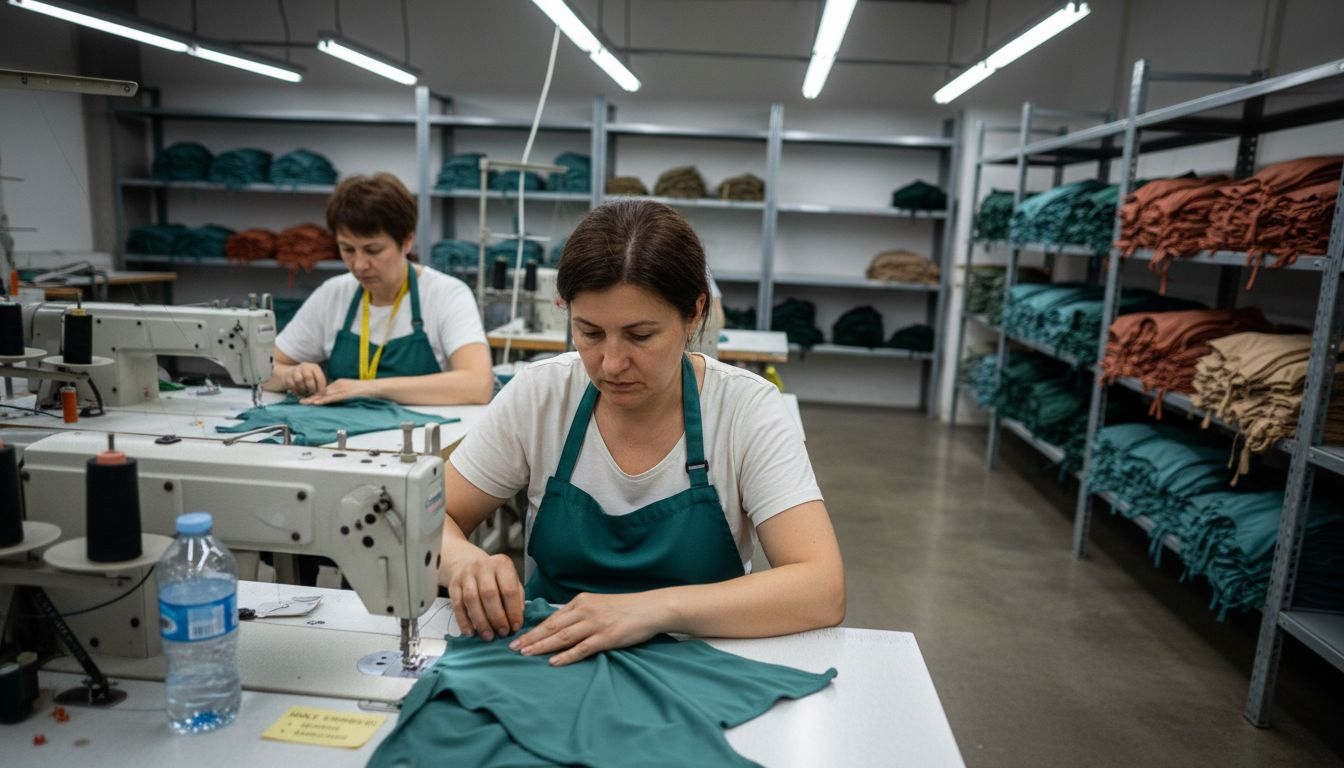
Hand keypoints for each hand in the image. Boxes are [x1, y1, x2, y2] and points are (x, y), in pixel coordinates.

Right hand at [284, 362, 326, 396]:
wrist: (290, 374)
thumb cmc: (307, 378)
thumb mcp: (315, 378)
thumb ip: (320, 384)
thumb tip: (324, 394)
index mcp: (314, 367)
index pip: (319, 377)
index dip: (321, 387)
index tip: (321, 394)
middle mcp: (305, 367)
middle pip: (308, 378)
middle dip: (311, 388)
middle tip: (312, 394)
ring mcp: (295, 371)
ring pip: (299, 381)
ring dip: (303, 390)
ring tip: (305, 393)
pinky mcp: (287, 376)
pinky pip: (292, 385)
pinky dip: (296, 391)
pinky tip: (299, 393)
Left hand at [300, 378, 373, 404]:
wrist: (375, 387)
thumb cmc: (365, 390)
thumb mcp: (352, 390)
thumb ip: (343, 393)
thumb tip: (337, 398)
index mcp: (339, 383)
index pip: (324, 389)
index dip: (315, 394)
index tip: (307, 399)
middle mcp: (338, 384)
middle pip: (322, 391)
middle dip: (311, 397)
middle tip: (300, 401)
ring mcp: (342, 388)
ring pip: (325, 394)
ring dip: (314, 399)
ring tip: (305, 403)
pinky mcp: (346, 393)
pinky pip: (333, 397)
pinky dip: (324, 400)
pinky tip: (317, 403)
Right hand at [448, 553, 524, 641]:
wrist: (468, 564)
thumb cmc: (495, 577)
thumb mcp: (511, 580)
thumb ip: (517, 598)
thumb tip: (516, 621)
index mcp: (502, 564)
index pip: (509, 590)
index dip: (513, 611)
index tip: (516, 627)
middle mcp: (483, 566)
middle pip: (489, 594)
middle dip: (497, 617)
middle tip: (502, 633)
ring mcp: (466, 574)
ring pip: (472, 600)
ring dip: (481, 621)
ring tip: (488, 636)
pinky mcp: (454, 585)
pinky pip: (457, 605)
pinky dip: (464, 621)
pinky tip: (470, 632)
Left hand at [510, 591, 670, 665]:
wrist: (651, 608)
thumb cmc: (626, 608)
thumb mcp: (599, 604)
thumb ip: (580, 613)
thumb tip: (561, 626)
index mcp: (581, 601)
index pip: (552, 618)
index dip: (533, 628)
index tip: (518, 637)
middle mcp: (585, 610)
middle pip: (552, 627)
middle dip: (531, 638)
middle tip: (513, 648)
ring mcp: (596, 624)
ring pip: (562, 637)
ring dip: (542, 646)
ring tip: (526, 654)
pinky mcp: (607, 637)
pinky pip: (582, 648)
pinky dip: (566, 655)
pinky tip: (553, 662)